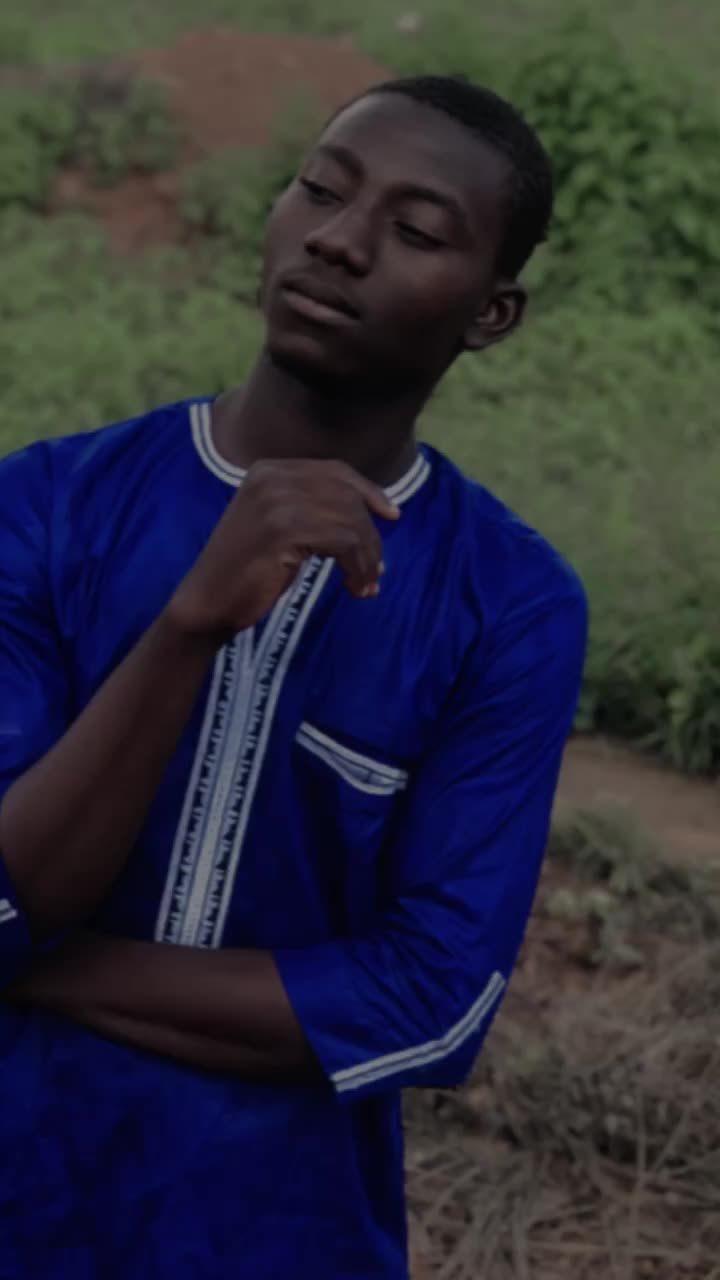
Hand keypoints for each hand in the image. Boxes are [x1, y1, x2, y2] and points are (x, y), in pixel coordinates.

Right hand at [167, 458, 400, 639]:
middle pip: (347, 496)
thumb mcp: (280, 527)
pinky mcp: (284, 530)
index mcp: (269, 470)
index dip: (369, 491)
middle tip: (376, 571)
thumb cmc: (247, 573)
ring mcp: (276, 501)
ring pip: (350, 521)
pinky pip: (343, 542)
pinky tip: (354, 588)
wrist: (207, 603)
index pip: (335, 471)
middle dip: (370, 536)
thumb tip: (373, 516)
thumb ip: (313, 509)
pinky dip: (358, 567)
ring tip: (365, 585)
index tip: (393, 515)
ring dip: (367, 557)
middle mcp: (273, 477)